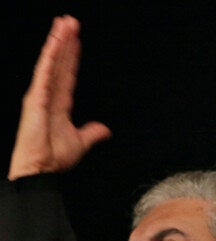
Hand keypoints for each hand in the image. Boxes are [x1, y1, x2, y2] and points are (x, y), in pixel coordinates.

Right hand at [8, 15, 110, 180]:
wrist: (42, 170)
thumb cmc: (54, 157)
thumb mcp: (80, 141)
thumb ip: (92, 132)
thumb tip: (105, 129)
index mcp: (59, 104)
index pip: (67, 73)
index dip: (72, 56)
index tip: (76, 40)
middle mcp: (48, 96)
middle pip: (59, 63)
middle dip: (65, 42)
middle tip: (70, 21)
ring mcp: (40, 95)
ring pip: (51, 63)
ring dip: (58, 42)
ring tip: (64, 24)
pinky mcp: (35, 99)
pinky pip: (44, 74)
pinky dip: (49, 58)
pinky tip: (55, 44)